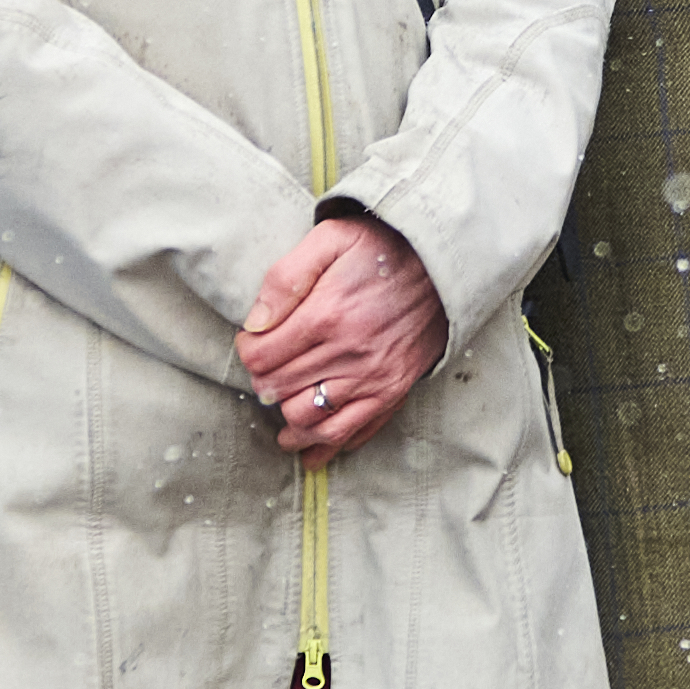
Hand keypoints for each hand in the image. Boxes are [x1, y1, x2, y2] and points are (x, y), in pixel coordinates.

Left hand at [234, 209, 443, 462]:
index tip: (252, 341)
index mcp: (326, 315)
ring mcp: (373, 378)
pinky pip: (352, 432)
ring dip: (286, 419)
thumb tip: (255, 323)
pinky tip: (308, 449)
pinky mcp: (393, 392)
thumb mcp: (330, 239)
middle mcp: (349, 354)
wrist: (443, 265)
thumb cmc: (382, 249)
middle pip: (280, 390)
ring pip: (310, 421)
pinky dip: (325, 446)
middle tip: (266, 369)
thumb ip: (286, 277)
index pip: (261, 357)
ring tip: (279, 409)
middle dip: (263, 382)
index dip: (246, 350)